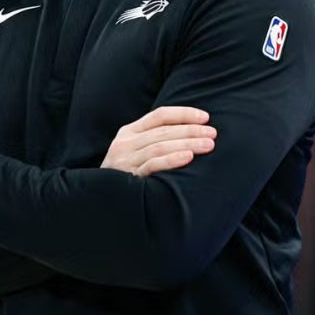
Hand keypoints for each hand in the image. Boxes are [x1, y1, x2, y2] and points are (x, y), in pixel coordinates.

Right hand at [101, 106, 215, 176]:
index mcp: (129, 132)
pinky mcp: (127, 177)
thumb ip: (154, 141)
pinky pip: (152, 165)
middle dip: (190, 130)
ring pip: (160, 146)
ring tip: (208, 145)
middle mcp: (125, 143)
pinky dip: (171, 159)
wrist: (101, 200)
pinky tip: (188, 157)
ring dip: (187, 143)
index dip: (183, 114)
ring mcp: (124, 160)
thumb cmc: (126, 175)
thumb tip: (192, 132)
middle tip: (212, 133)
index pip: (159, 116)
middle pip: (163, 131)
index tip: (205, 117)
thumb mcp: (135, 152)